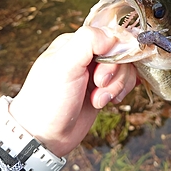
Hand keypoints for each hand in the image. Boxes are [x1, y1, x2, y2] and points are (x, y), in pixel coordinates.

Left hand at [9, 27, 135, 156]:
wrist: (44, 136)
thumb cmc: (47, 100)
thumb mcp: (63, 64)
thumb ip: (87, 41)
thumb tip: (113, 35)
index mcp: (75, 43)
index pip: (109, 34)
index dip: (114, 52)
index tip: (101, 72)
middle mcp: (87, 55)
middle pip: (120, 53)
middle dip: (114, 73)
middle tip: (97, 86)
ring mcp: (96, 73)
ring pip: (125, 68)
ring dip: (116, 86)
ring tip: (98, 100)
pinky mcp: (104, 89)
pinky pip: (126, 82)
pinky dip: (121, 92)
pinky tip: (108, 101)